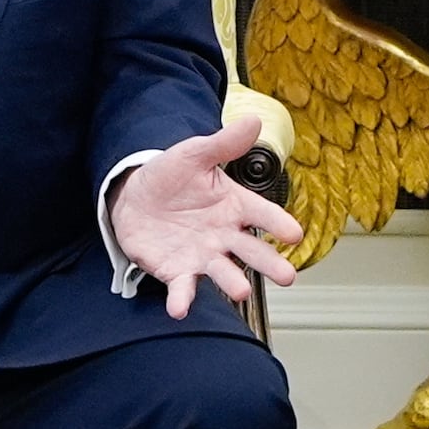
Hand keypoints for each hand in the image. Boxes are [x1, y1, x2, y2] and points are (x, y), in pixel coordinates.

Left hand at [108, 122, 301, 319]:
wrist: (134, 197)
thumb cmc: (171, 176)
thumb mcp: (195, 154)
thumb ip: (224, 144)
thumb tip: (253, 121)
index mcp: (233, 205)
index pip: (261, 213)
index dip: (279, 223)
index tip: (294, 233)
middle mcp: (224, 235)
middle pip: (251, 250)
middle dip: (269, 263)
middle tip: (288, 276)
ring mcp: (202, 255)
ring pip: (223, 272)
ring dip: (232, 282)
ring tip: (242, 292)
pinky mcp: (177, 271)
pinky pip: (182, 287)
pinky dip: (182, 299)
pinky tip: (179, 308)